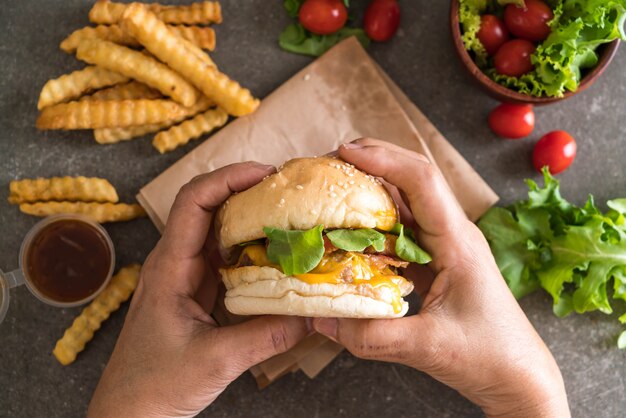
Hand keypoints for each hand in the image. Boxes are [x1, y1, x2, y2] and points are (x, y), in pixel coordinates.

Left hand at [89, 162, 309, 416]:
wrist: (130, 412)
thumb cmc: (154, 385)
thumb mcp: (216, 361)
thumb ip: (266, 337)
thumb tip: (313, 315)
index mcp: (169, 268)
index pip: (193, 202)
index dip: (227, 179)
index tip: (264, 173)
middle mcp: (175, 263)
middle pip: (207, 207)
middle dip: (245, 190)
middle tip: (287, 189)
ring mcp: (185, 276)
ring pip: (218, 231)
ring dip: (249, 217)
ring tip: (287, 213)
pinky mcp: (196, 292)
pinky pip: (225, 258)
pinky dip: (250, 248)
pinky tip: (276, 253)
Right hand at [313, 139, 569, 416]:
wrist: (517, 375)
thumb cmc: (489, 356)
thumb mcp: (428, 347)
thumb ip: (372, 336)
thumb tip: (321, 318)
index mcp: (457, 242)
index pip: (422, 181)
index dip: (383, 159)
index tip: (345, 151)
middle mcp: (450, 234)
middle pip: (412, 179)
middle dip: (372, 161)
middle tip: (330, 160)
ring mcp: (443, 246)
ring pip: (405, 201)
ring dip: (371, 187)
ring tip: (333, 184)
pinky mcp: (434, 262)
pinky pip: (400, 230)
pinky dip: (371, 220)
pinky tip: (347, 228)